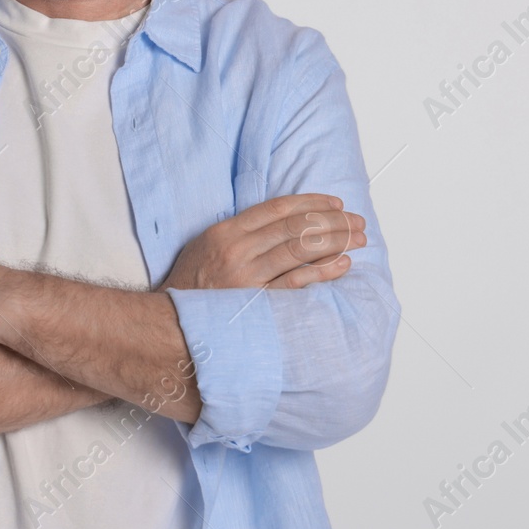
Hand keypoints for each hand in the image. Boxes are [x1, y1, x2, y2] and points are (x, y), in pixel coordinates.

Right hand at [157, 194, 365, 291]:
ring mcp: (247, 278)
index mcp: (226, 232)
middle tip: (357, 222)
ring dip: (335, 241)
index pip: (278, 208)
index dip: (312, 203)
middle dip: (333, 221)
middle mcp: (238, 251)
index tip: (335, 204)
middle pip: (295, 227)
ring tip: (358, 239)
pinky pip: (296, 283)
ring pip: (300, 250)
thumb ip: (241, 231)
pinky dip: (322, 271)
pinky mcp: (256, 304)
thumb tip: (283, 221)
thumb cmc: (192, 286)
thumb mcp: (207, 246)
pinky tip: (342, 264)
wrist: (170, 325)